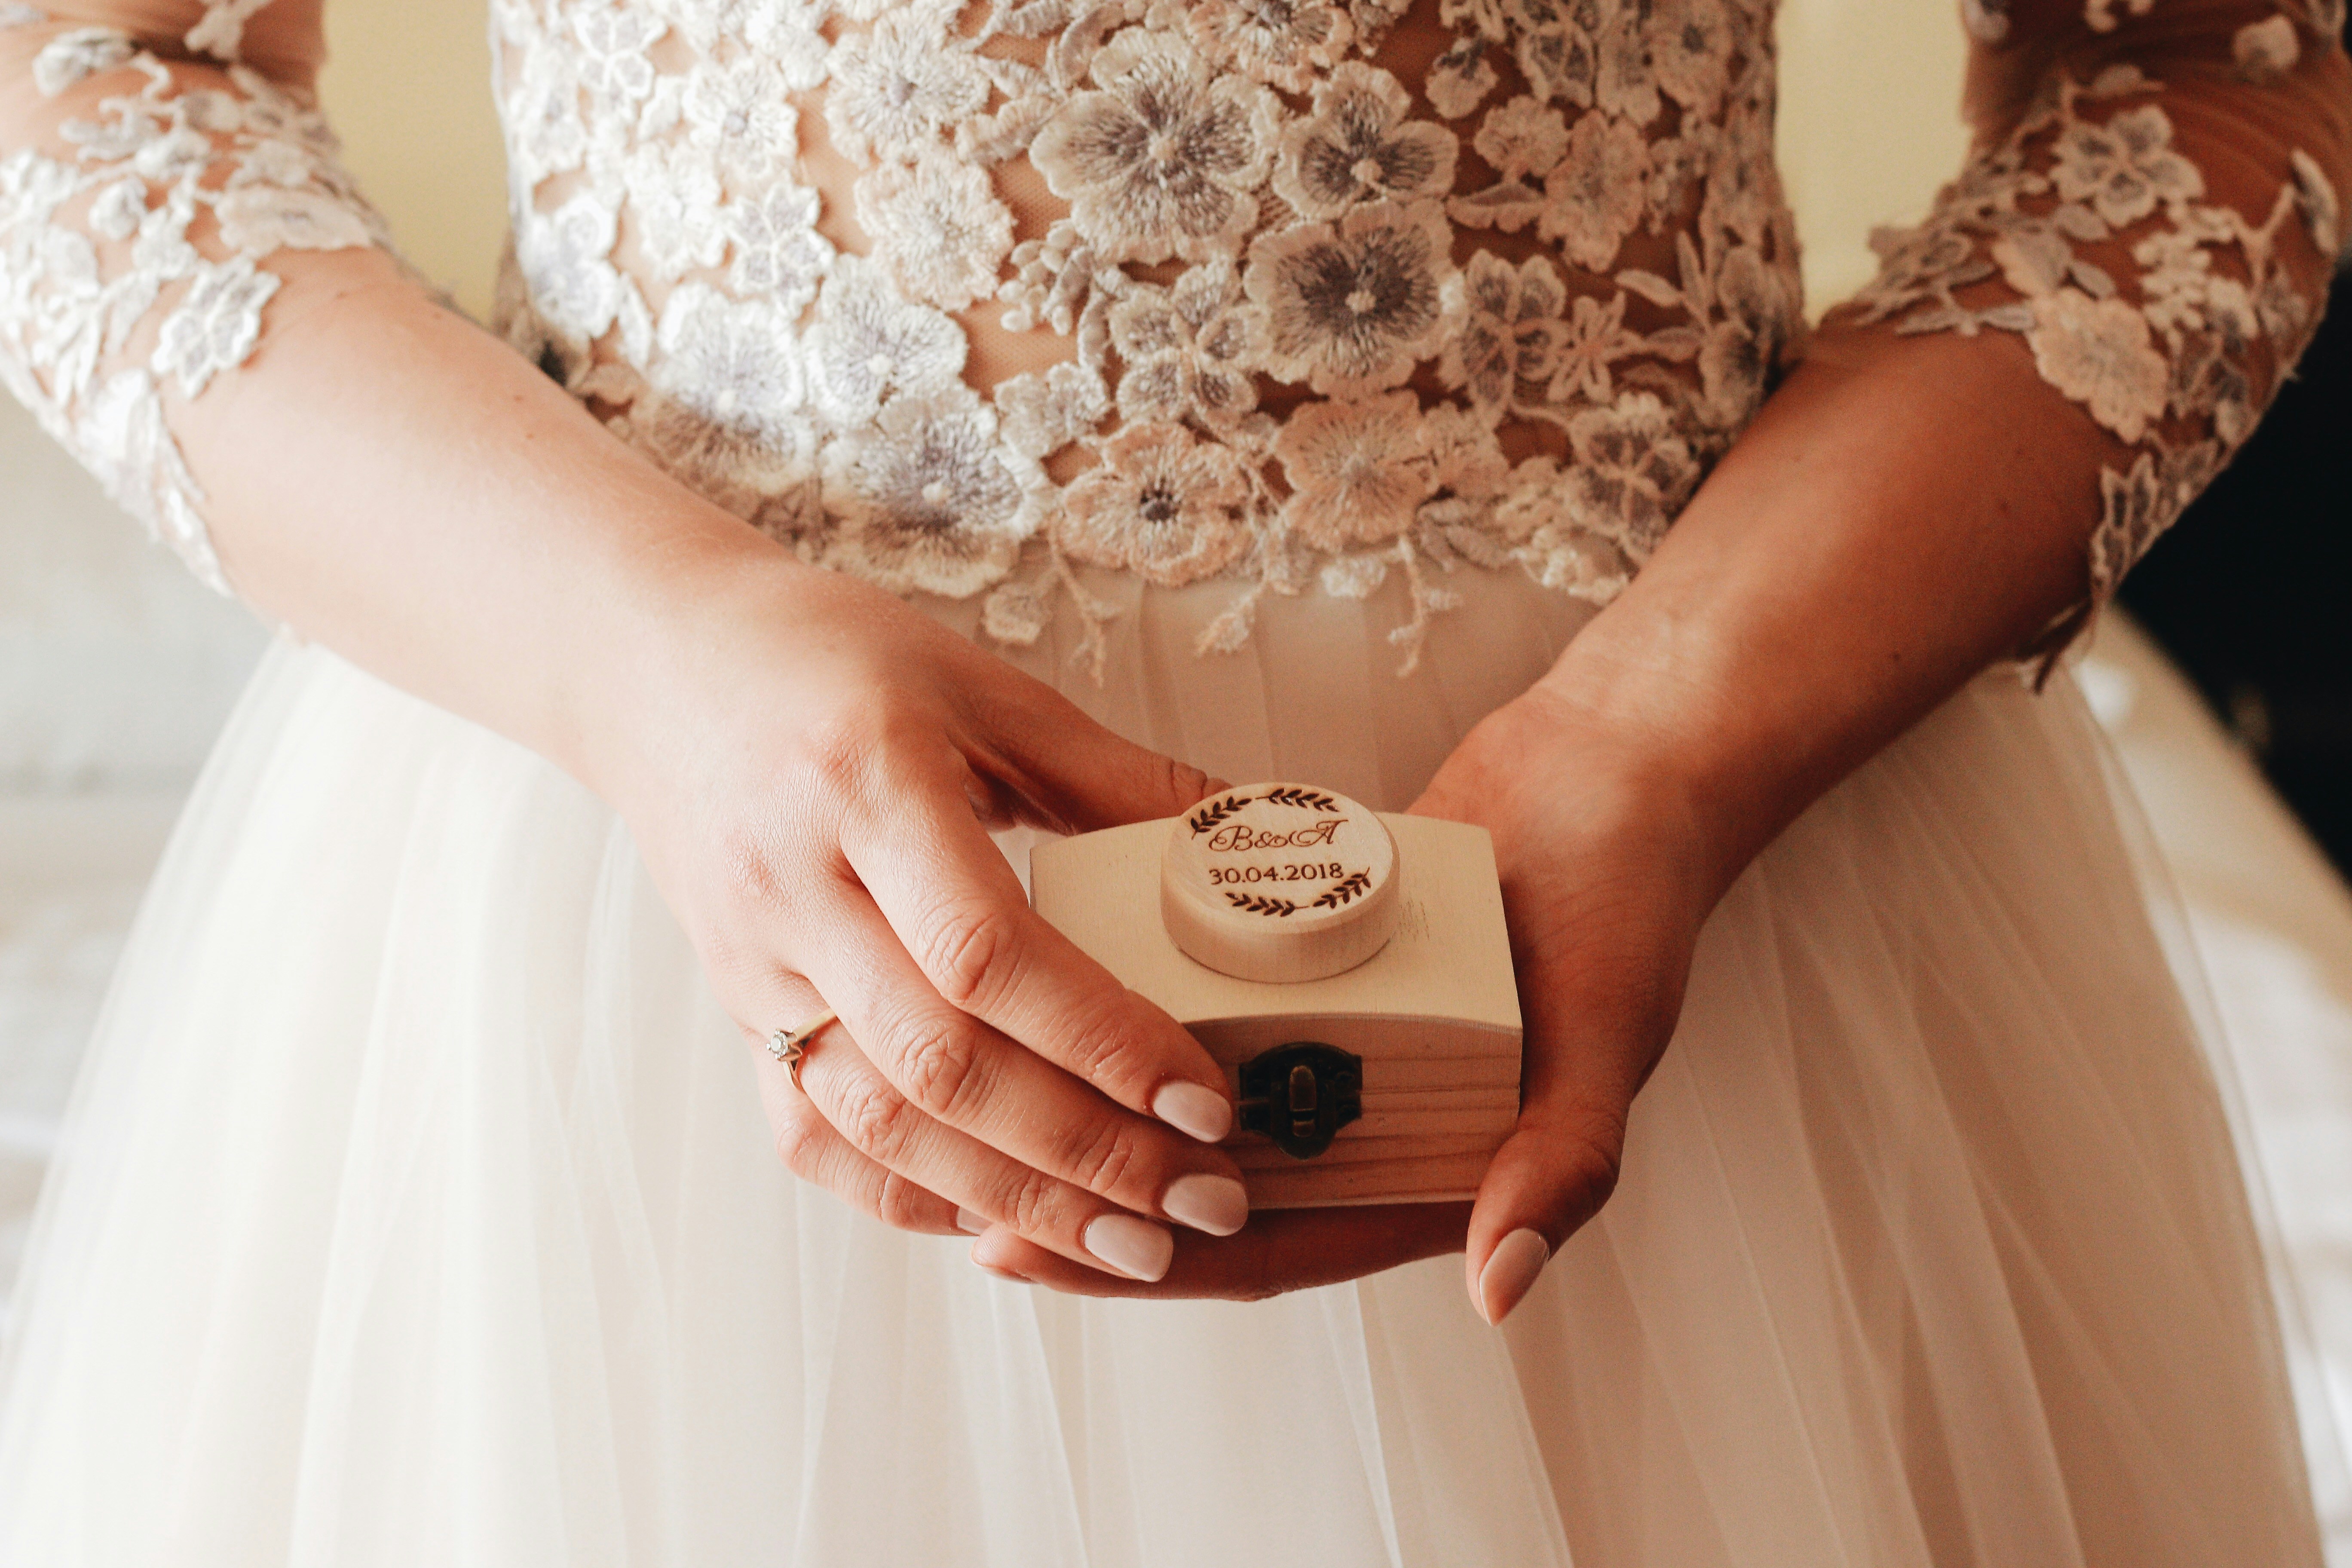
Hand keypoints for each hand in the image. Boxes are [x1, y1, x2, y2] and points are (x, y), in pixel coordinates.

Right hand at [595, 550, 1255, 1281]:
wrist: (655, 663)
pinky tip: (1002, 1221)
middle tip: (1203, 1199)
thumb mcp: (981, 690)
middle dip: (1084, 1151)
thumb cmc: (829, 658)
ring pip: (879, 1121)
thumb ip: (1111, 774)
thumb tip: (1245, 834)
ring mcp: (755, 963)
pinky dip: (909, 1191)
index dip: (1103, 1039)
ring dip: (1013, 1198)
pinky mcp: (737, 1007)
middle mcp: (797, 888)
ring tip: (1132, 1242)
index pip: (988, 953)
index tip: (1203, 1098)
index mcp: (866, 787)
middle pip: (942, 1063)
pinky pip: (813, 1132)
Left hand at [967, 686, 1727, 1312]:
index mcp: (1443, 1171)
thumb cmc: (1629, 902)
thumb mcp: (1608, 1033)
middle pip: (1219, 1194)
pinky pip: (1218, 1018)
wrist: (1615, 771)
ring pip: (1205, 1113)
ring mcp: (1345, 1052)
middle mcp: (1382, 1124)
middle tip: (974, 1206)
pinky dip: (1145, 1027)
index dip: (1162, 1262)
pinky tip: (1052, 1009)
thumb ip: (1563, 1158)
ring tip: (989, 1117)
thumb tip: (1498, 1290)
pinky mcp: (1316, 977)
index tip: (1043, 1252)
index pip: (1281, 1246)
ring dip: (1107, 1123)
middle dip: (1103, 1207)